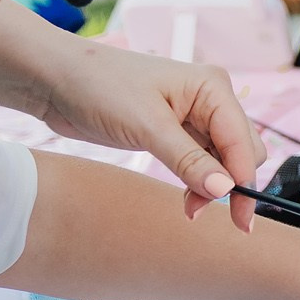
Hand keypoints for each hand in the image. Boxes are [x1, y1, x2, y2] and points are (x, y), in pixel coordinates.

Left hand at [34, 38, 264, 228]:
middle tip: (200, 213)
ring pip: (223, 158)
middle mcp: (211, 99)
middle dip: (229, 184)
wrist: (56, 79)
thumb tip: (224, 190)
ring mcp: (194, 115)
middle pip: (241, 150)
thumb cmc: (100, 88)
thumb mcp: (146, 127)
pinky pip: (202, 159)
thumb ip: (188, 160)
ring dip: (213, 186)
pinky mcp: (175, 130)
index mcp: (213, 88)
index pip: (242, 141)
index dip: (243, 180)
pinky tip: (187, 198)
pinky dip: (198, 180)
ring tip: (190, 211)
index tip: (240, 220)